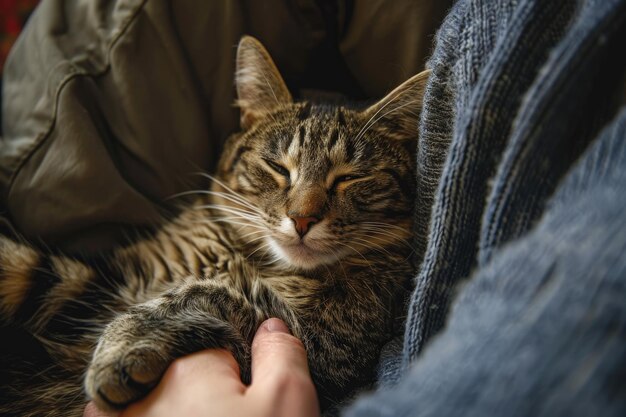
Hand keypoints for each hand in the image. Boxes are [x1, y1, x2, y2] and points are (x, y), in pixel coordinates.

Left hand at [83, 318, 319, 416]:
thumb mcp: (288, 404)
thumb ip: (281, 356)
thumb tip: (269, 325)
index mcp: (191, 371)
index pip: (217, 347)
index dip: (238, 369)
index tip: (249, 397)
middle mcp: (146, 396)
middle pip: (175, 371)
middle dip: (198, 386)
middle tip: (226, 413)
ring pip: (131, 395)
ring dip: (150, 401)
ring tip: (184, 414)